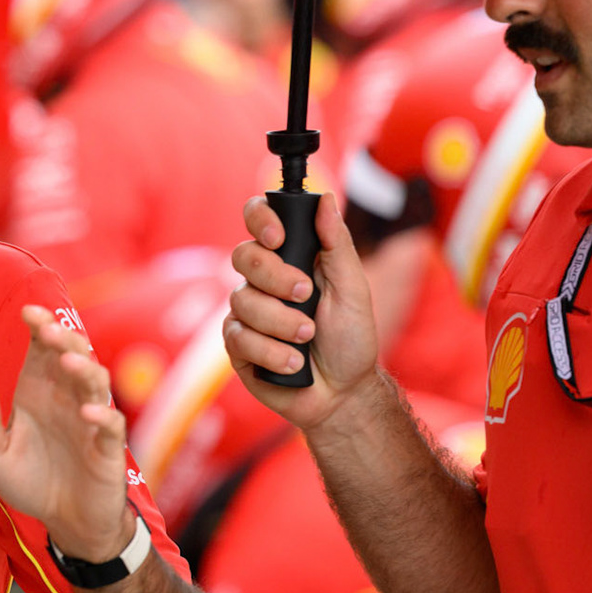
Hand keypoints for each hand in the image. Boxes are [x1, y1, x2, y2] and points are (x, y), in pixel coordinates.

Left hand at [0, 306, 132, 561]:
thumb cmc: (32, 481)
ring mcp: (90, 421)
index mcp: (38, 393)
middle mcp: (66, 399)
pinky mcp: (107, 449)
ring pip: (95, 383)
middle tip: (48, 329)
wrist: (67, 522)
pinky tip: (87, 413)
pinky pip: (110, 426)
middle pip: (72, 356)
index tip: (27, 312)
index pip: (42, 350)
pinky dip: (101, 416)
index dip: (40, 327)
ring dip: (84, 369)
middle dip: (62, 338)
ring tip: (68, 361)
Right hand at [223, 191, 382, 432]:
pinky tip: (292, 362)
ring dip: (281, 323)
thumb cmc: (351, 340)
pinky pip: (238, 337)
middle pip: (243, 256)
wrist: (342, 393)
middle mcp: (262, 281)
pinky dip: (271, 350)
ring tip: (307, 339)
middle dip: (275, 277)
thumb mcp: (354, 289)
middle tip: (306, 295)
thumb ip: (337, 244)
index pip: (258, 219)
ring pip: (242, 301)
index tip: (278, 237)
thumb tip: (325, 199)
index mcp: (289, 258)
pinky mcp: (236, 345)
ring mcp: (246, 312)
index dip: (260, 219)